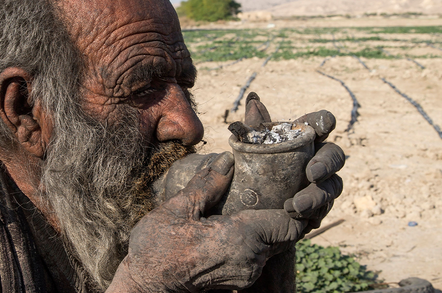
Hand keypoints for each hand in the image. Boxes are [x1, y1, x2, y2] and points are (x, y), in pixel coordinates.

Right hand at [108, 152, 307, 291]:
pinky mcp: (239, 281)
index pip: (290, 224)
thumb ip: (207, 183)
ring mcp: (247, 274)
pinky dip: (258, 238)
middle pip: (285, 234)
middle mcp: (251, 261)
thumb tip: (227, 160)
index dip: (296, 205)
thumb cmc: (156, 249)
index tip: (289, 187)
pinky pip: (260, 255)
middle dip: (284, 211)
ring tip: (255, 202)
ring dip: (269, 225)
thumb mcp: (178, 209)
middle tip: (273, 188)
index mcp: (241, 240)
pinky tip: (241, 221)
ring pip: (274, 246)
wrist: (144, 286)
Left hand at [245, 92, 343, 232]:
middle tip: (312, 173)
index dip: (324, 121)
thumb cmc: (245, 172)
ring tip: (294, 205)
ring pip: (333, 186)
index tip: (324, 125)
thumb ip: (253, 128)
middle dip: (327, 163)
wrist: (239, 211)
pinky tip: (301, 220)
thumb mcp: (246, 151)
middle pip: (334, 155)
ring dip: (318, 195)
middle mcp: (316, 159)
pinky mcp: (316, 210)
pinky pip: (324, 211)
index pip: (319, 124)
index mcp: (301, 138)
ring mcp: (319, 185)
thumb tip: (253, 101)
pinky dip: (314, 214)